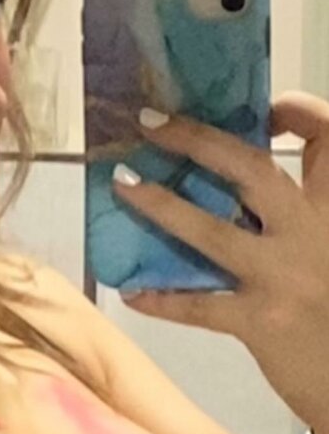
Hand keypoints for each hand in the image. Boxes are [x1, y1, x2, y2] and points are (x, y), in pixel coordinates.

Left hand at [111, 90, 328, 429]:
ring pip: (211, 230)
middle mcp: (315, 233)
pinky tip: (131, 292)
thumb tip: (234, 186)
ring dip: (161, 205)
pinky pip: (200, 305)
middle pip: (251, 168)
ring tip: (123, 185)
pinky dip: (162, 298)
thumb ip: (299, 215)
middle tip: (150, 123)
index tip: (264, 109)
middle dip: (195, 139)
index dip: (298, 111)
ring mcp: (286, 277)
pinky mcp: (263, 323)